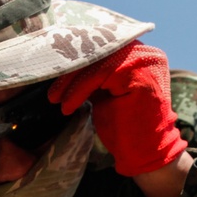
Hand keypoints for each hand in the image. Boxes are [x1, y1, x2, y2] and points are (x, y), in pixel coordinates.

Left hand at [47, 41, 186, 176]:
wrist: (143, 151)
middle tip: (51, 89)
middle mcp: (144, 52)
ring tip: (56, 99)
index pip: (100, 44)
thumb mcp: (104, 91)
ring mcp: (144, 61)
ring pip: (95, 61)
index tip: (51, 70)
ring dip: (70, 81)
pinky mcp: (139, 75)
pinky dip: (79, 90)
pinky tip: (68, 106)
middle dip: (69, 69)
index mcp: (138, 52)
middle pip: (97, 49)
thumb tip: (63, 59)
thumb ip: (93, 72)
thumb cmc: (124, 124)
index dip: (74, 56)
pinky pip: (99, 74)